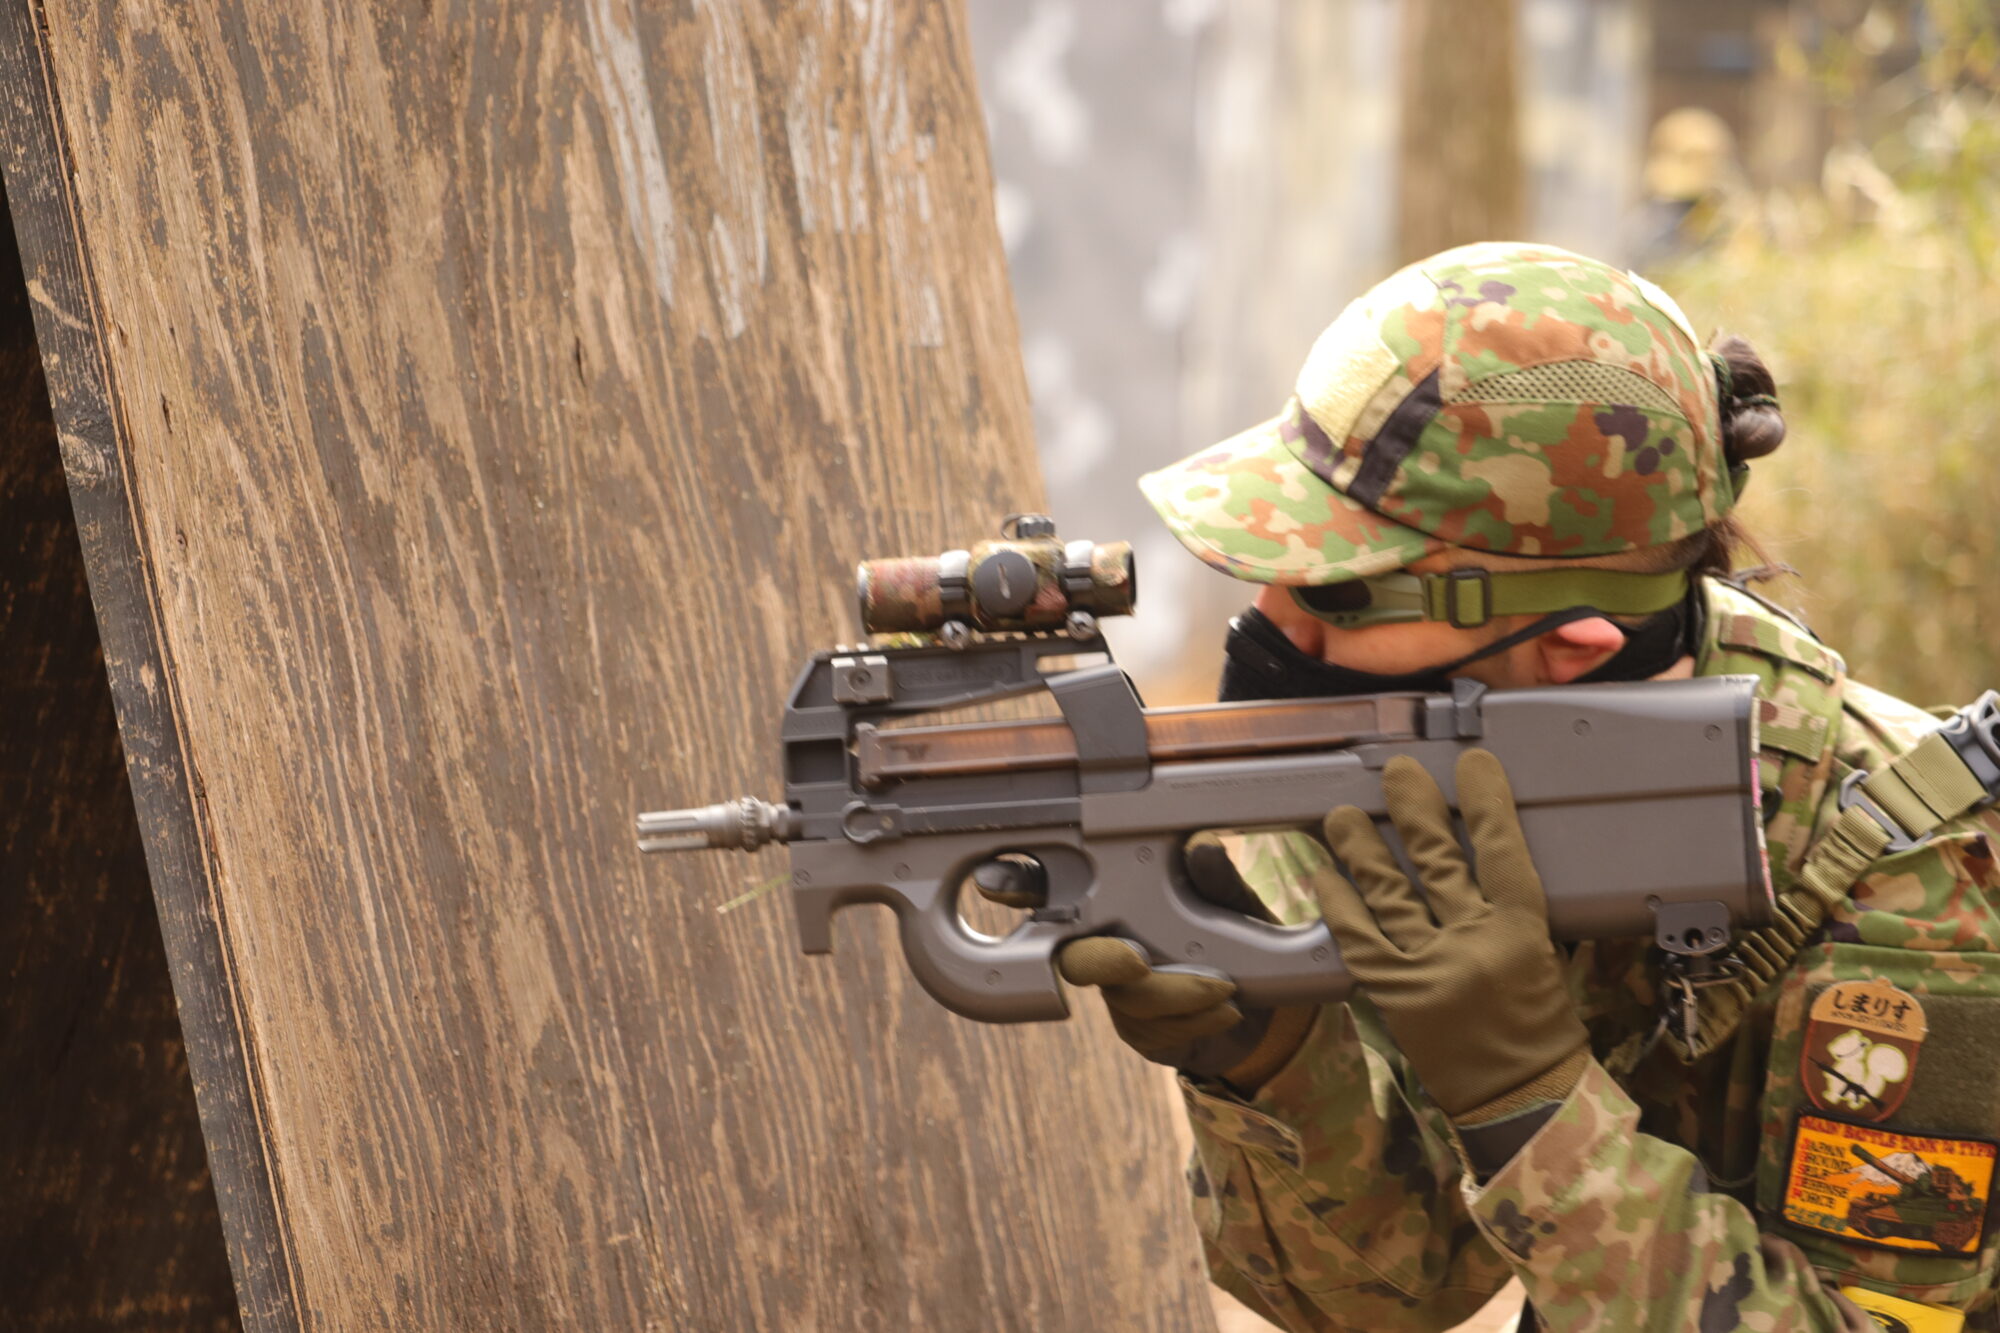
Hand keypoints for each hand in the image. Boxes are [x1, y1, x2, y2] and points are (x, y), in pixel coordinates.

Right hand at [973, 833, 1313, 1081]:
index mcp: (1111, 900)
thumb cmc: (1233, 932)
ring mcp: (1116, 995)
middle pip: (1074, 960)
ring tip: (1224, 989)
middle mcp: (1101, 948)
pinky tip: (1225, 1012)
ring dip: (1177, 996)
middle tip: (1137, 960)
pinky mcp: (1140, 1033)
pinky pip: (1154, 1034)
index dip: (1014, 886)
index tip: (996, 882)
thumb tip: (1203, 848)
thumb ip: (1216, 878)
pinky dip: (1195, 1023)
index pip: (1048, 890)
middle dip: (1104, 961)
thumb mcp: (1234, 899)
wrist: (1262, 1001)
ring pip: (1127, 1001)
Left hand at [1314, 749, 1588, 1124]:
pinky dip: (1340, 905)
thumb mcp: (1541, 959)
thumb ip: (1506, 911)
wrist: (1520, 1101)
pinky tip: (1325, 877)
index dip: (1488, 803)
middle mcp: (1476, 943)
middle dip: (1414, 811)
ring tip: (1343, 816)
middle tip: (1397, 772)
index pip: (1506, 851)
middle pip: (1439, 861)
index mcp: (1524, 931)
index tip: (1472, 763)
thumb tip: (1473, 856)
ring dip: (1362, 849)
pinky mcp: (1396, 995)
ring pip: (1390, 893)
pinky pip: (1359, 940)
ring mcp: (1432, 968)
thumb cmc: (1537, 1028)